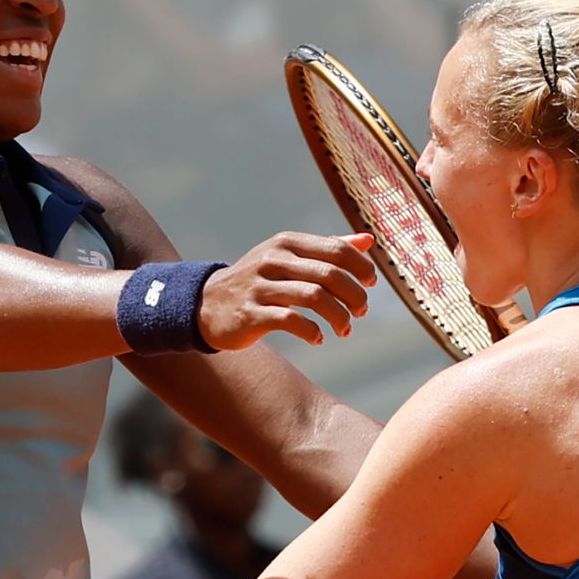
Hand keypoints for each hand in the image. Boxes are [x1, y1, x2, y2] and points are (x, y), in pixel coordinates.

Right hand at [200, 232, 376, 348]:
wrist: (208, 304)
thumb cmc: (259, 280)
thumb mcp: (289, 257)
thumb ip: (328, 248)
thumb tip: (368, 240)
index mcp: (286, 243)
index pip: (336, 249)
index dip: (361, 268)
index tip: (371, 284)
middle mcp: (273, 260)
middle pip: (330, 274)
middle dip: (354, 295)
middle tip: (361, 311)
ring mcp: (260, 287)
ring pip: (315, 297)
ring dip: (339, 316)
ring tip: (345, 329)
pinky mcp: (250, 314)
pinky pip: (290, 321)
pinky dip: (311, 332)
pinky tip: (318, 338)